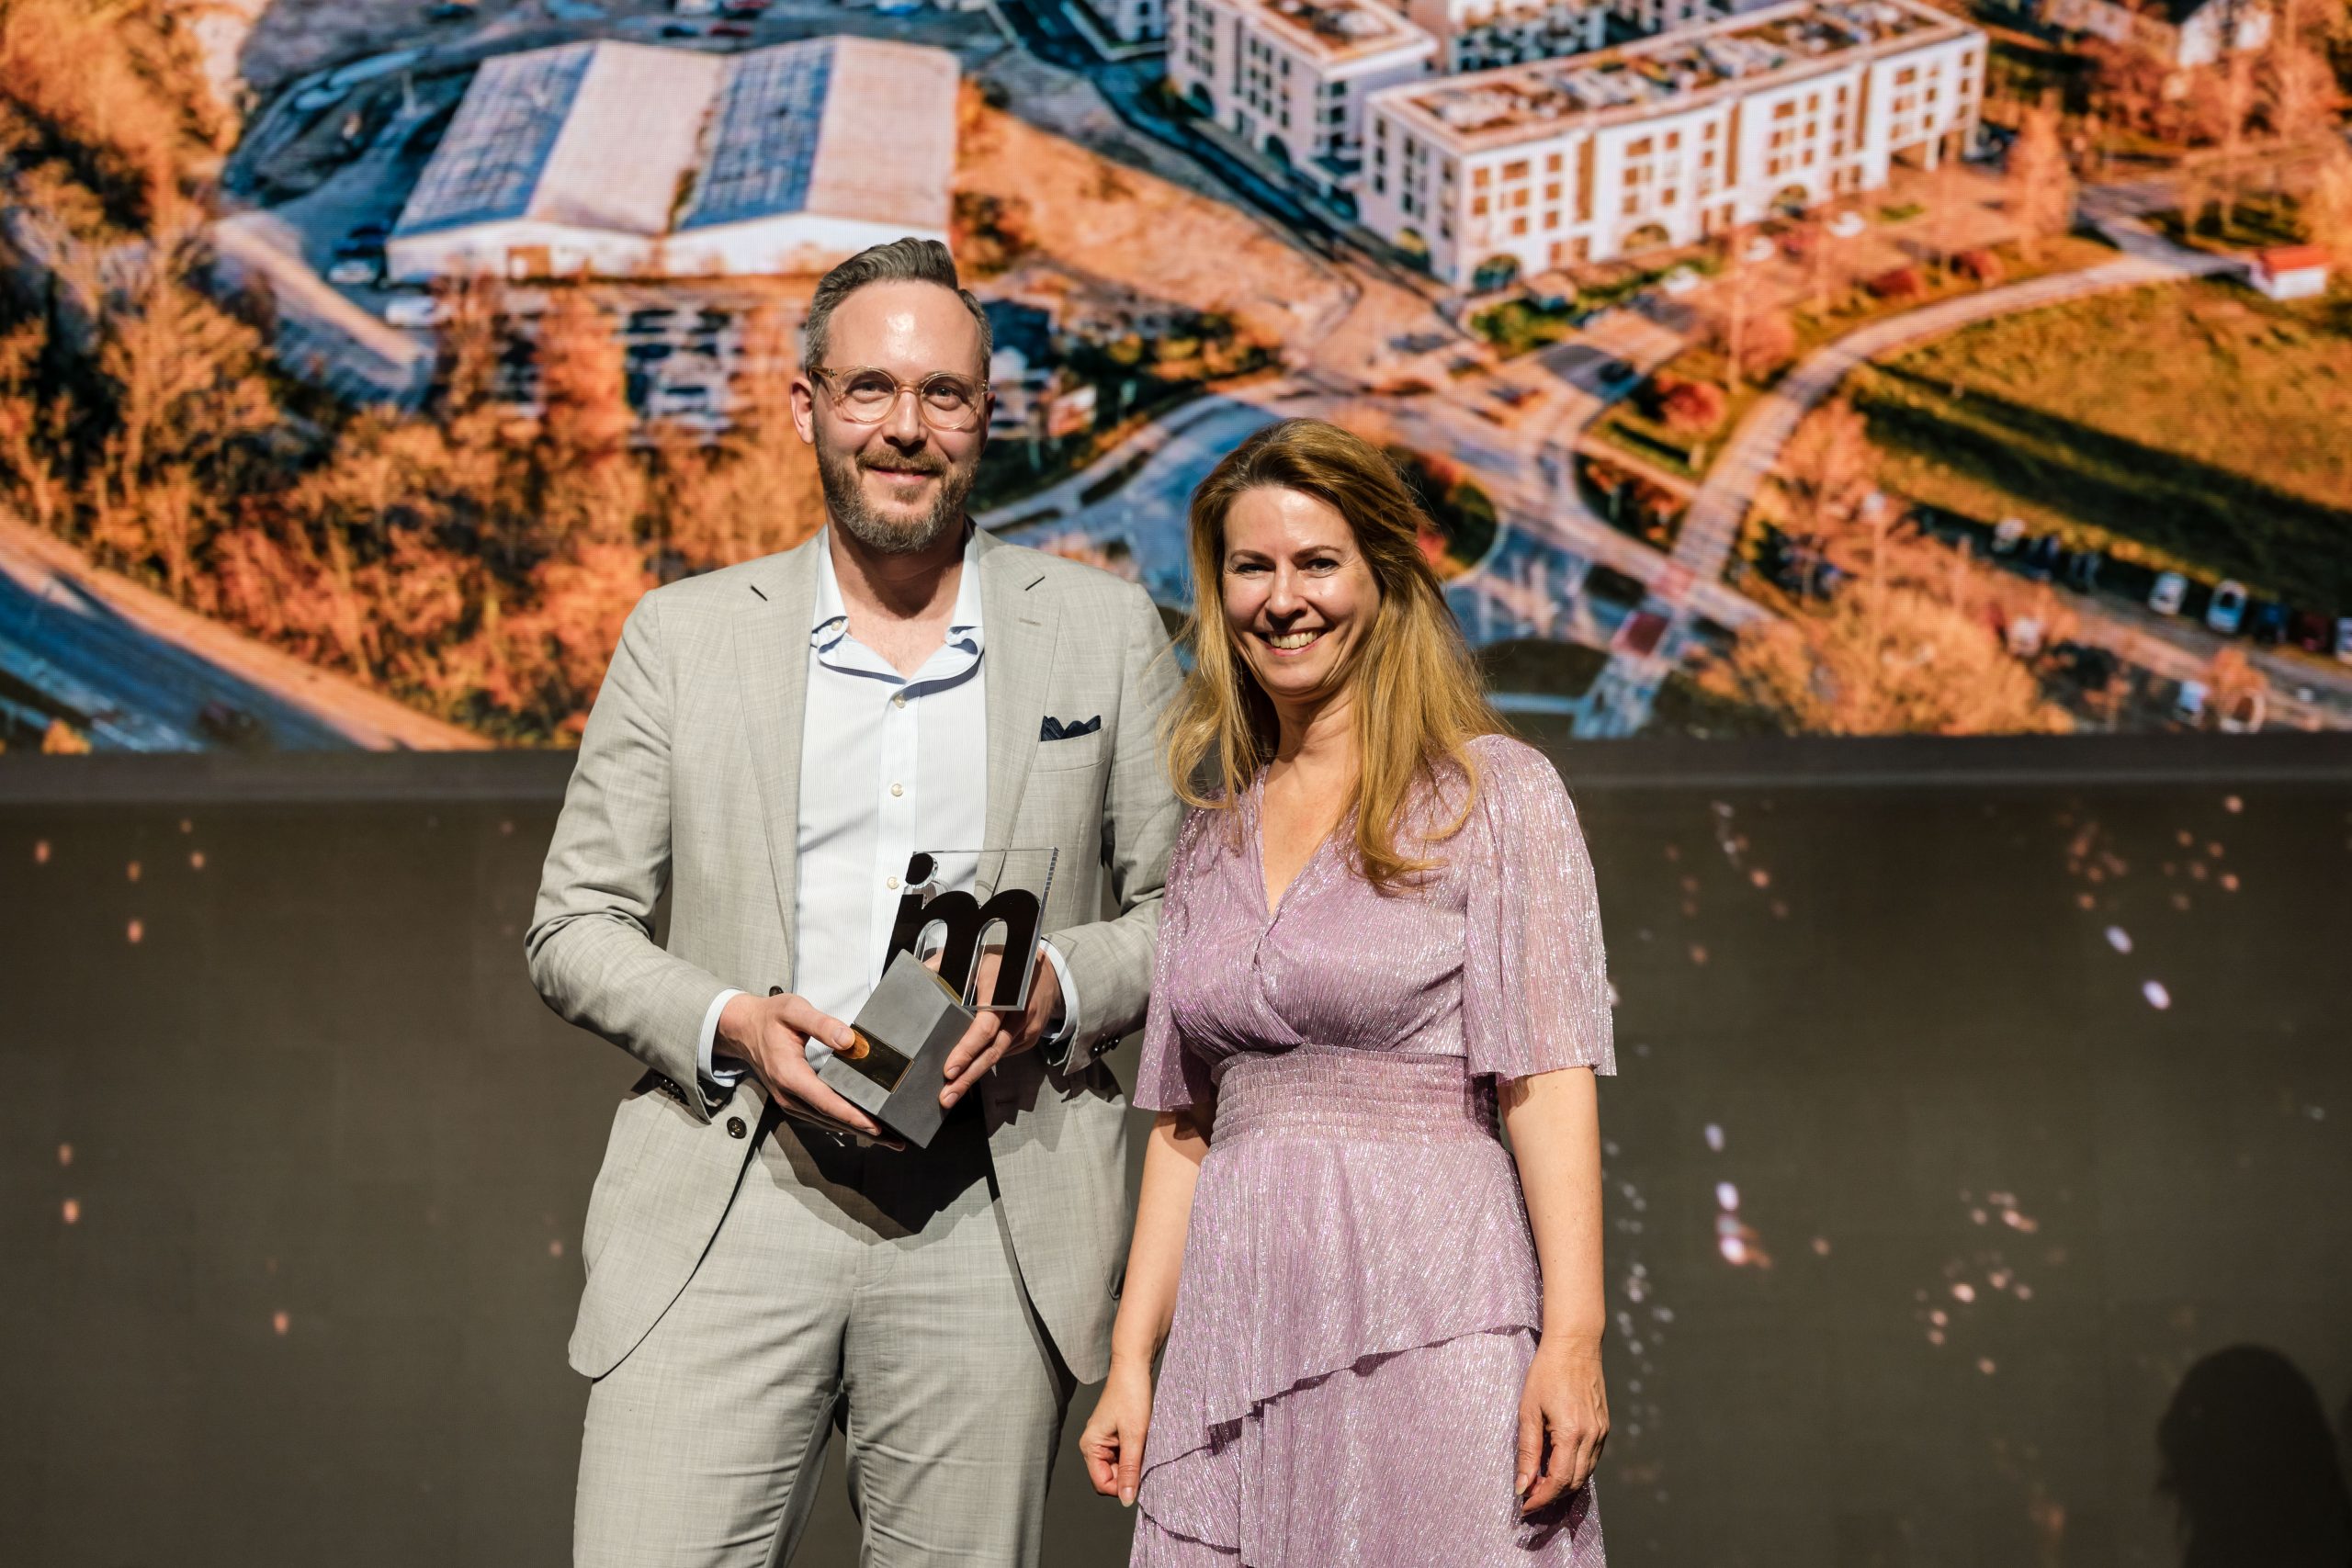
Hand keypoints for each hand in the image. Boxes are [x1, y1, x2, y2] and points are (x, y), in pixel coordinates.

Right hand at [715, 991, 879, 1137]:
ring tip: (888, 1138)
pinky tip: (863, 1125)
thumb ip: (821, 1024)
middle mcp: (789, 1095)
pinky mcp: (795, 1101)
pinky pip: (822, 1116)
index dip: (853, 1116)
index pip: (826, 1102)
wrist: (743, 1029)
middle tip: (896, 1140)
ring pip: (828, 1122)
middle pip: (832, 1119)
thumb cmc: (769, 1018)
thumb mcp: (794, 1011)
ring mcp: (791, 1101)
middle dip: (864, 1130)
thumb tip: (849, 1040)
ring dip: (857, 1130)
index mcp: (790, 1075)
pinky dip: (844, 1122)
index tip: (877, 1126)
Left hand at [935, 946, 1061, 1108]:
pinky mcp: (1031, 1037)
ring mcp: (1028, 1026)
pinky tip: (968, 1076)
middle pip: (991, 1051)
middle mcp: (1019, 1010)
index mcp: (1002, 988)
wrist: (1048, 971)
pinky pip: (1004, 1054)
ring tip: (951, 1093)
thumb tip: (919, 972)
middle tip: (946, 1096)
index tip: (949, 1069)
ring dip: (973, 1076)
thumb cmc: (1005, 963)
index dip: (967, 1049)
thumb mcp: (977, 955)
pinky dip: (986, 1065)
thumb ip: (946, 963)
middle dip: (967, 1077)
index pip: (985, 1025)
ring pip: (997, 1057)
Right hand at [1078, 1357, 1153, 1506]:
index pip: (1102, 1484)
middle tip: (1145, 1457)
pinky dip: (1136, 1453)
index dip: (1121, 1487)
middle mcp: (1094, 1445)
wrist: (1133, 1366)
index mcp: (1090, 1446)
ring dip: (1134, 1462)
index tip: (1141, 1478)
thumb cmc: (1131, 1395)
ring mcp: (1104, 1440)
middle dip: (1128, 1474)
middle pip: (1110, 1477)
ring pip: (1119, 1466)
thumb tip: (1126, 1499)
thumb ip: (1130, 1469)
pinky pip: (1124, 1454)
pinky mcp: (1115, 1435)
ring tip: (1145, 1445)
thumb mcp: (1134, 1436)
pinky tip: (1144, 1440)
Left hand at [1515, 1336, 1607, 1514]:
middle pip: (1574, 1482)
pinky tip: (1557, 1465)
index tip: (1523, 1505)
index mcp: (1571, 1433)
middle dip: (1551, 1495)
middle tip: (1529, 1496)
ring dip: (1564, 1485)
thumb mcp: (1528, 1410)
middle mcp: (1591, 1437)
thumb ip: (1527, 1450)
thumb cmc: (1546, 1372)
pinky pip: (1591, 1459)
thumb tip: (1522, 1485)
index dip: (1540, 1498)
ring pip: (1585, 1474)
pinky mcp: (1604, 1427)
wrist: (1575, 1345)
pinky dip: (1575, 1469)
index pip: (1557, 1481)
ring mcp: (1601, 1432)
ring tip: (1540, 1484)